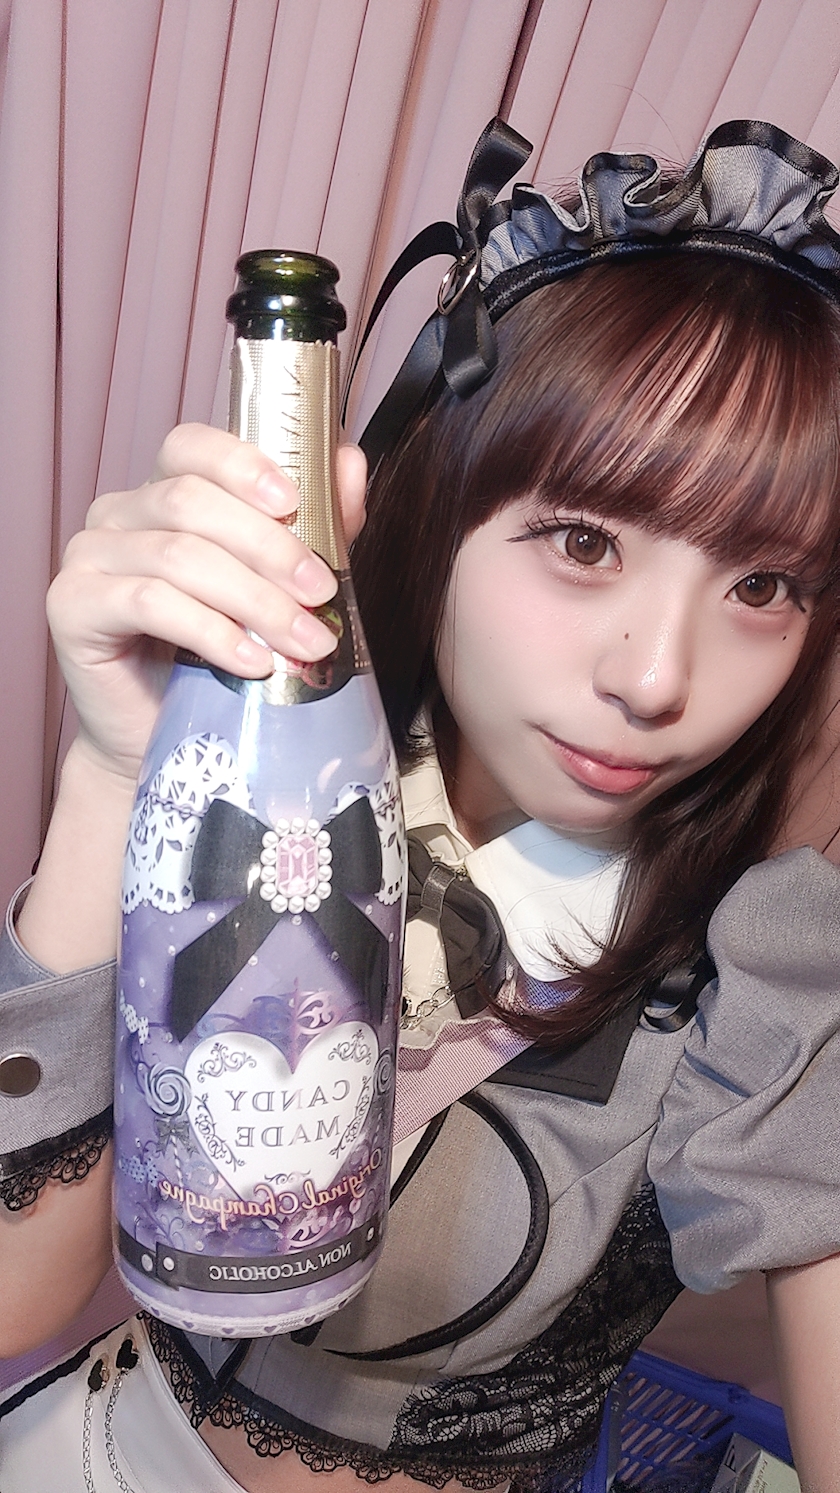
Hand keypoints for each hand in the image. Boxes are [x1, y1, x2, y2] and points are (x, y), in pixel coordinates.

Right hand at [48, 424, 367, 785]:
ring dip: (253, 600)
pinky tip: (252, 661)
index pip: (191, 447)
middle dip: (269, 548)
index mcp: (161, 494)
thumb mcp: (279, 587)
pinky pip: (150, 604)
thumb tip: (351, 465)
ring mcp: (88, 557)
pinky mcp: (71, 606)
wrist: (159, 737)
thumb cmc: (215, 659)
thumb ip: (316, 526)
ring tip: (303, 642)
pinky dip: (211, 632)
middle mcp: (117, 514)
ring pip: (179, 556)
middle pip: (192, 503)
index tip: (295, 503)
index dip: (242, 466)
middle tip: (321, 593)